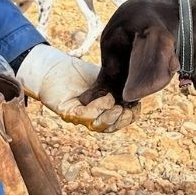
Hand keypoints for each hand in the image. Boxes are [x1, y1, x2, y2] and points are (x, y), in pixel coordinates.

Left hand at [17, 45, 139, 131]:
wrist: (55, 67)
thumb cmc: (80, 72)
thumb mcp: (108, 78)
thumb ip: (121, 85)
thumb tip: (139, 90)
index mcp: (104, 109)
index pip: (121, 120)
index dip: (131, 117)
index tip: (136, 107)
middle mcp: (93, 116)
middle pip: (111, 127)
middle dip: (122, 120)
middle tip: (125, 108)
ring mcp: (80, 117)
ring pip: (99, 126)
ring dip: (110, 116)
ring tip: (115, 104)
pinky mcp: (69, 113)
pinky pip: (87, 117)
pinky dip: (99, 108)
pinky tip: (105, 97)